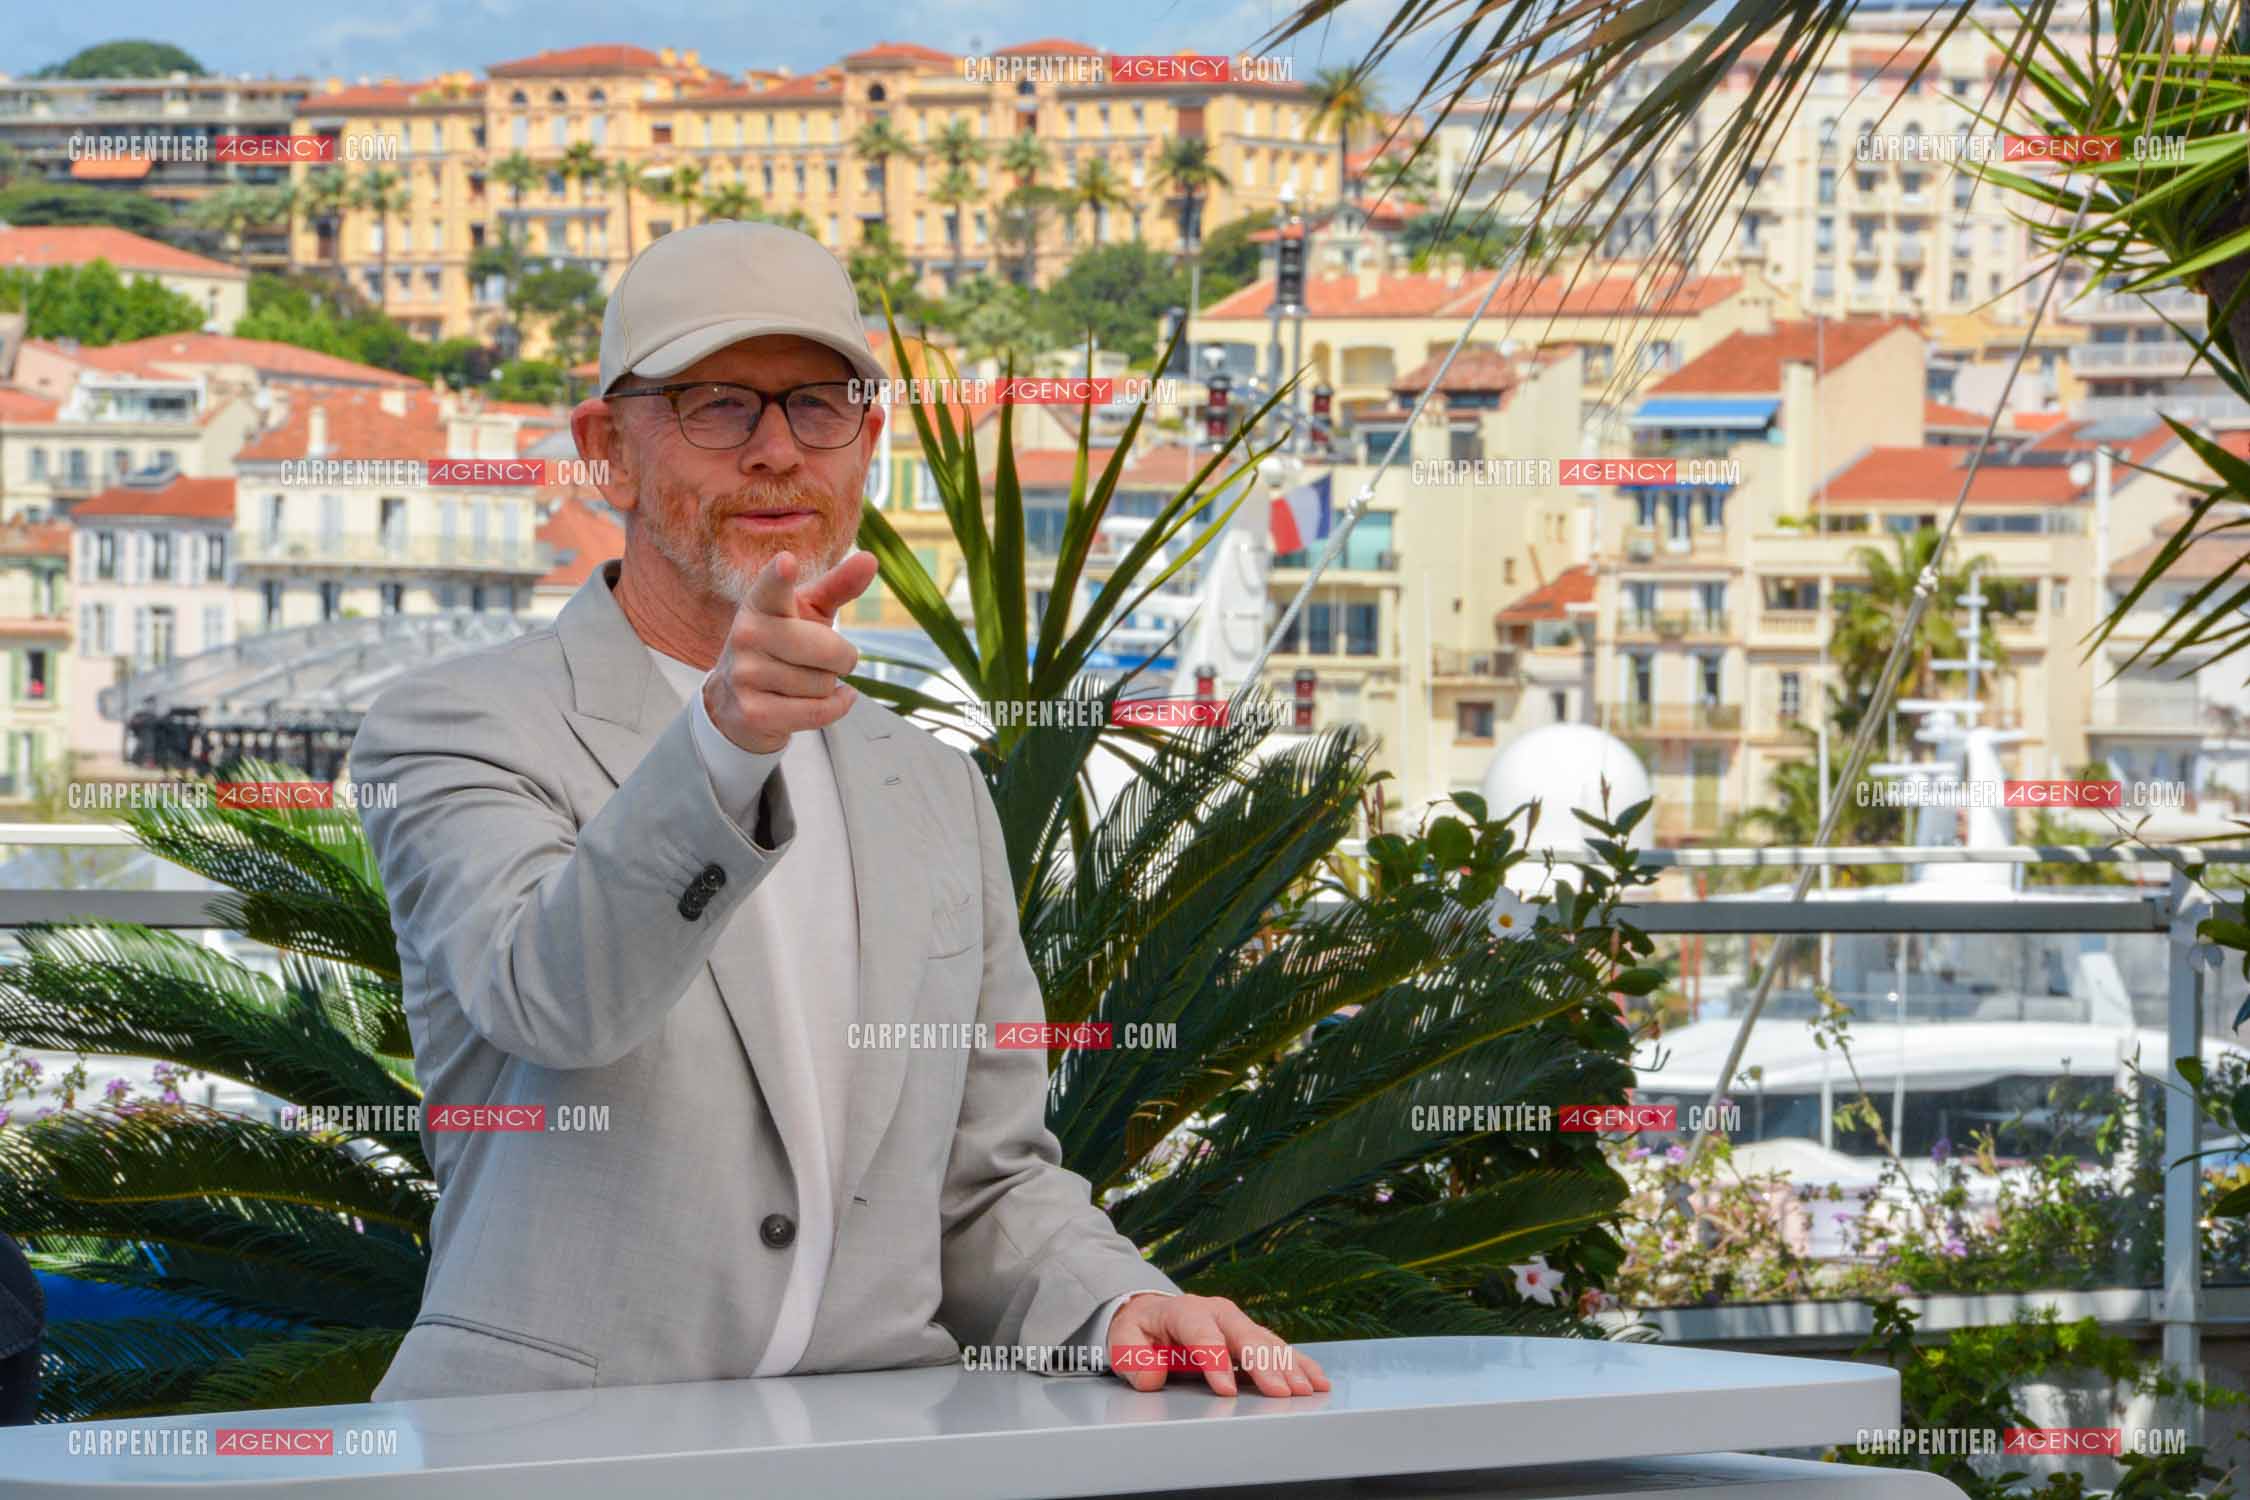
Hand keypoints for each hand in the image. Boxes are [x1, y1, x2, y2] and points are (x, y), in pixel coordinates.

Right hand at [705, 549, 879, 753]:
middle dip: (842, 658)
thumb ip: (837, 586)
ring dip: (828, 686)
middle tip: (828, 660)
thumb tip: (871, 559)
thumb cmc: (783, 645)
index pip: (773, 587)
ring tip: (804, 682)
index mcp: (760, 604)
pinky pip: (818, 712)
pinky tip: (830, 699)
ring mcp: (745, 675)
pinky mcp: (752, 712)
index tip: (787, 562)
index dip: (780, 576)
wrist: (737, 702)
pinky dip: (835, 707)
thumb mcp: (807, 613)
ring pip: (824, 684)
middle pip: (827, 650)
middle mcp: (746, 636)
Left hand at [1106, 1292, 1329, 1397]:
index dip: (1215, 1361)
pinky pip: (1279, 1349)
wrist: (1153, 1314)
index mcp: (1185, 1311)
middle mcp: (1217, 1312)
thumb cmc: (1141, 1331)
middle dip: (1264, 1366)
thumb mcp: (1125, 1341)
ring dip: (1288, 1367)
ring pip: (1267, 1343)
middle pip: (1244, 1337)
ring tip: (1306, 1389)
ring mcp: (1237, 1322)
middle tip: (1280, 1392)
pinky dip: (1299, 1364)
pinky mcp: (1251, 1336)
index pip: (1202, 1335)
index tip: (1226, 1390)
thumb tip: (1151, 1376)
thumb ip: (1134, 1358)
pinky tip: (1316, 1379)